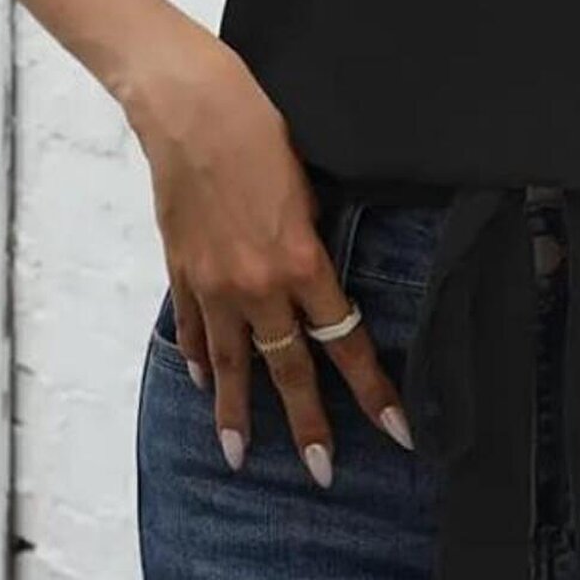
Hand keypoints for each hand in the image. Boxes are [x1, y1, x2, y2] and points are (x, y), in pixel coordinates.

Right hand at [126, 26, 413, 480]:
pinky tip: (205, 382)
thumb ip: (313, 236)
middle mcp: (258, 285)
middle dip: (308, 425)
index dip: (375, 391)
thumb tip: (317, 270)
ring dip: (236, 413)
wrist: (187, 107)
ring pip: (232, 363)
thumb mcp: (308, 183)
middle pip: (289, 369)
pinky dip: (201, 357)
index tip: (398, 431)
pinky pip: (196, 328)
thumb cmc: (258, 128)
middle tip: (322, 472)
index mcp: (301, 261)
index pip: (347, 341)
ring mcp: (214, 283)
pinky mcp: (182, 270)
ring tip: (239, 456)